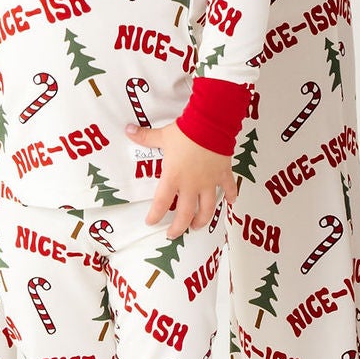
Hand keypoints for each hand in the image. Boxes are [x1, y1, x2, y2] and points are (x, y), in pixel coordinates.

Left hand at [128, 122, 237, 236]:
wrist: (210, 124)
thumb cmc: (185, 132)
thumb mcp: (163, 135)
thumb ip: (146, 137)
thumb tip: (128, 130)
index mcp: (174, 177)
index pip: (161, 203)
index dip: (155, 215)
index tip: (151, 222)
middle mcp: (191, 185)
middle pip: (185, 214)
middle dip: (179, 227)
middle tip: (173, 234)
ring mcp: (209, 181)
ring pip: (207, 208)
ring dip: (202, 220)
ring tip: (197, 226)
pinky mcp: (223, 174)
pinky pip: (229, 188)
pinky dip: (231, 195)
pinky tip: (231, 202)